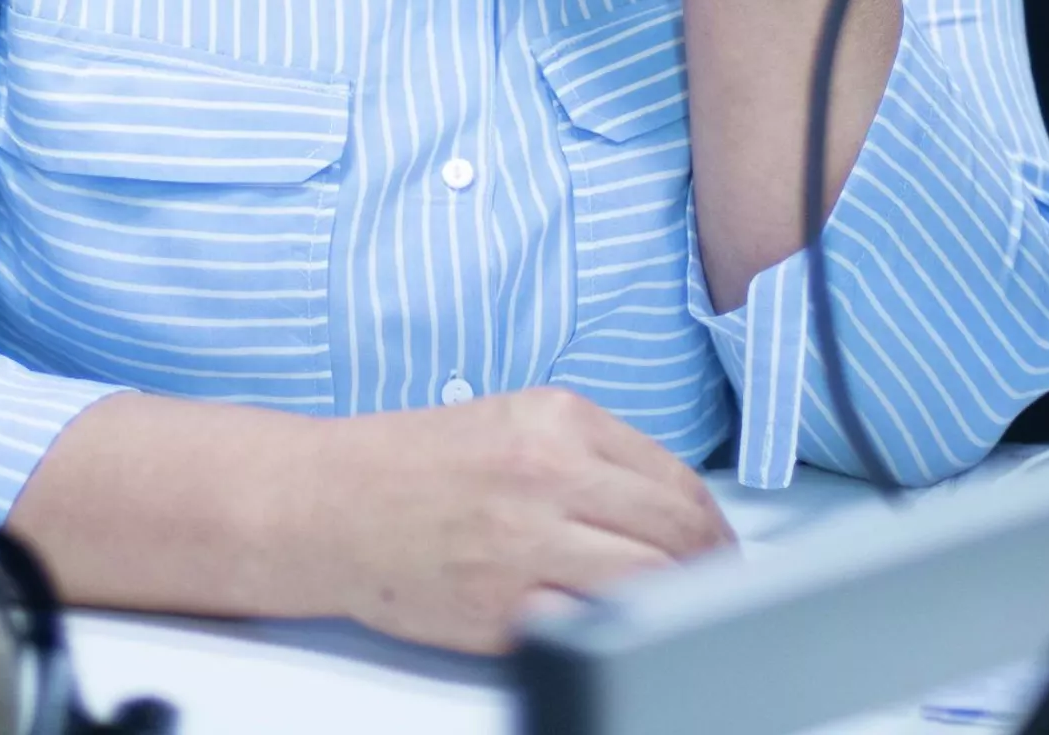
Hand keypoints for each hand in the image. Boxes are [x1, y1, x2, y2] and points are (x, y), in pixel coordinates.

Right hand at [309, 387, 734, 652]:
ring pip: (650, 581)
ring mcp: (528, 541)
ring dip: (678, 602)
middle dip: (710, 564)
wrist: (330, 503)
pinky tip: (625, 630)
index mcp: (559, 418)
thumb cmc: (415, 463)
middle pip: (676, 529)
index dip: (710, 521)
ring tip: (680, 611)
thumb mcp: (512, 421)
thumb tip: (665, 503)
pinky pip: (594, 624)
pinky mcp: (505, 604)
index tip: (718, 544)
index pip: (675, 477)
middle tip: (717, 585)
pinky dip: (621, 630)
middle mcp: (550, 472)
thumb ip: (588, 451)